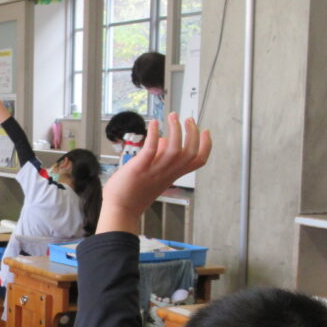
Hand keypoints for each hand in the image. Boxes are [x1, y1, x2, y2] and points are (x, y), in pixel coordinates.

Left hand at [97, 113, 211, 234]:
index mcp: (172, 175)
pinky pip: (151, 149)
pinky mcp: (139, 169)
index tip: (206, 131)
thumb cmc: (133, 193)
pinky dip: (153, 134)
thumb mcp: (153, 176)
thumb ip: (160, 159)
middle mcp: (167, 173)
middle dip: (193, 133)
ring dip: (176, 129)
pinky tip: (153, 122)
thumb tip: (162, 140)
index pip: (198, 161)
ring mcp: (154, 171)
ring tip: (172, 116)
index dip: (206, 145)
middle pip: (190, 153)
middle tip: (188, 119)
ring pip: (175, 149)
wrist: (120, 210)